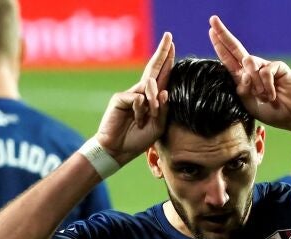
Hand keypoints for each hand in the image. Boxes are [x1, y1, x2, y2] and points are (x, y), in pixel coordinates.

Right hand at [92, 32, 174, 164]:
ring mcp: (130, 94)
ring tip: (149, 116)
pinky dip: (141, 110)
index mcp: (151, 98)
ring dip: (154, 102)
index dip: (167, 61)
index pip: (162, 76)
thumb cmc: (138, 139)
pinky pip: (138, 99)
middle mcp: (141, 92)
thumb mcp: (158, 126)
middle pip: (153, 68)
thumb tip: (165, 91)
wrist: (118, 149)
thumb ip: (163, 110)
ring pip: (149, 87)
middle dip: (162, 53)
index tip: (173, 45)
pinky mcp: (120, 98)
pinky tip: (136, 121)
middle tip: (169, 37)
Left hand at [207, 16, 290, 132]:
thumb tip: (244, 73)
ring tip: (263, 97)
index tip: (210, 31)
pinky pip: (265, 72)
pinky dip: (267, 87)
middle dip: (223, 34)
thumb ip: (241, 90)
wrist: (290, 115)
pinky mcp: (277, 67)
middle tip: (213, 20)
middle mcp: (253, 68)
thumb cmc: (268, 110)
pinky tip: (272, 96)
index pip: (228, 58)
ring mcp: (265, 65)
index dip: (220, 45)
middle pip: (236, 47)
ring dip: (254, 84)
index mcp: (242, 76)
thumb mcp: (248, 103)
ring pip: (249, 63)